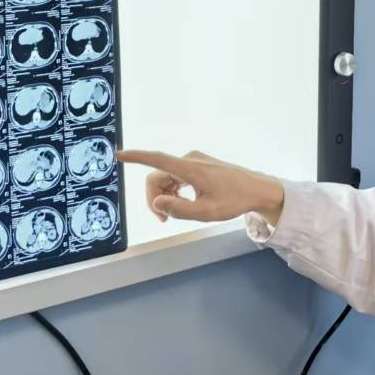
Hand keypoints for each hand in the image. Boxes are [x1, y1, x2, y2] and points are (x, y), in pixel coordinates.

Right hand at [116, 148, 284, 225]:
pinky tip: (184, 202)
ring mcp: (194, 161)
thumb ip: (179, 209)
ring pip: (166, 178)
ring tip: (178, 213)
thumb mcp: (207, 212)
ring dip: (165, 196)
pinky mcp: (197, 164)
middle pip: (157, 177)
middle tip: (164, 221)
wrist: (256, 189)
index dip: (136, 157)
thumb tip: (156, 203)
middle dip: (155, 199)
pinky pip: (175, 177)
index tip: (118, 154)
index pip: (157, 160)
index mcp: (191, 169)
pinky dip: (174, 191)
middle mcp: (189, 160)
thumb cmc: (234, 201)